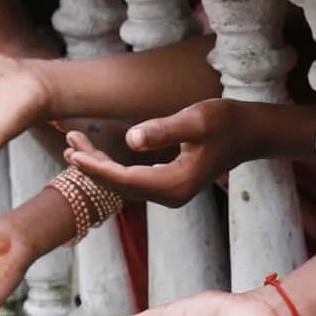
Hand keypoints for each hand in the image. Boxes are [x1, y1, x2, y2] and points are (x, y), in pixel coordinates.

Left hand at [64, 99, 255, 207]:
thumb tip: (130, 139)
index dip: (96, 167)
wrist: (248, 133)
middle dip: (91, 166)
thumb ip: (163, 129)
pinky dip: (111, 168)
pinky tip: (94, 154)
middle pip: (120, 185)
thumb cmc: (225, 122)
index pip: (125, 180)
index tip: (72, 152)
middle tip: (67, 142)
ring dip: (97, 166)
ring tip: (71, 145)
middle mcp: (171, 195)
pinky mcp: (168, 185)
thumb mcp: (195, 120)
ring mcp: (170, 193)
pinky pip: (132, 181)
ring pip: (123, 184)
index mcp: (175, 184)